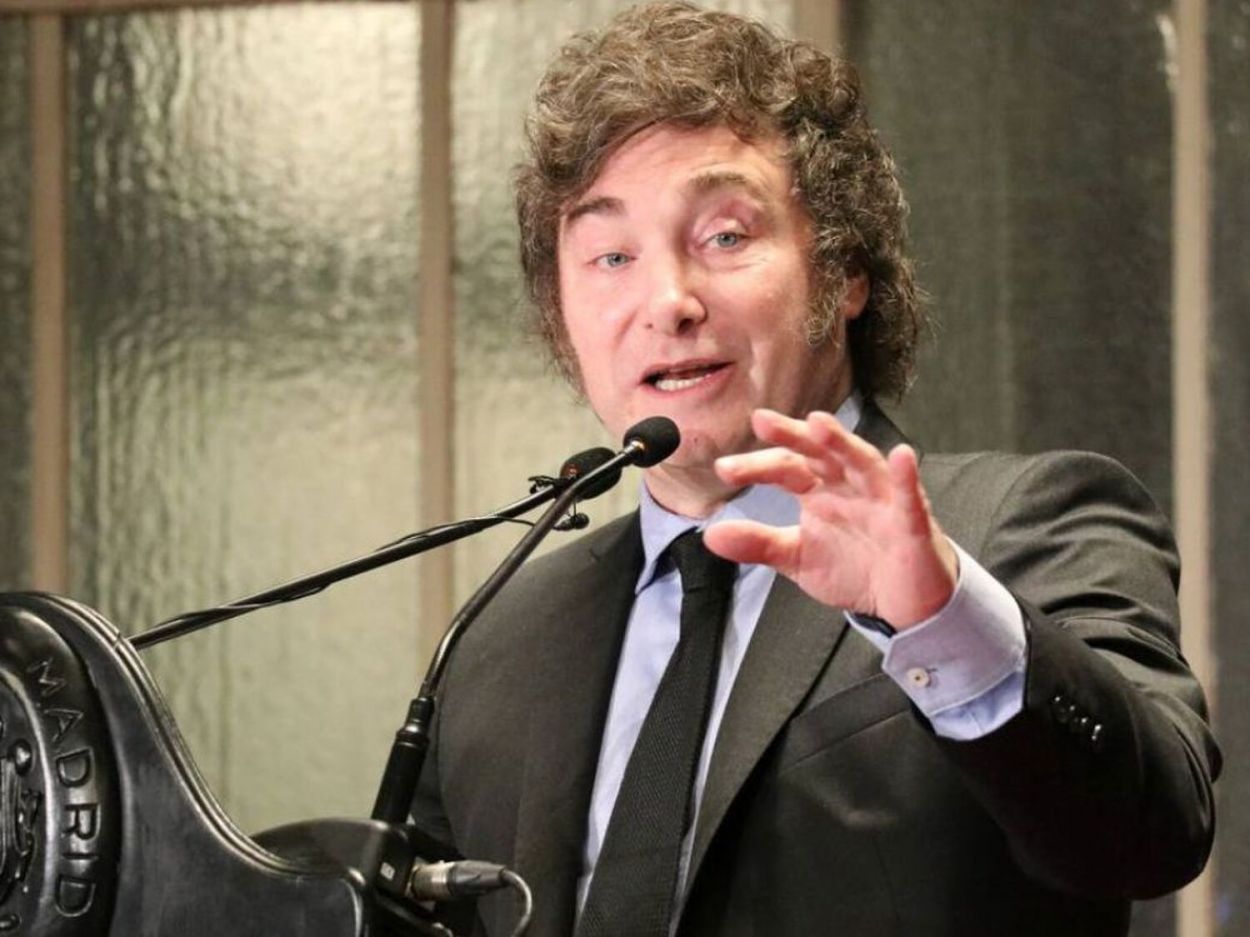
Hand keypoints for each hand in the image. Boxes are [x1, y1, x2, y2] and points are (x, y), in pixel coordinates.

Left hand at [703, 408, 957, 628]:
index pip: (785, 468)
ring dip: (843, 443)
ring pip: (862, 463)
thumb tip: (710, 535)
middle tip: (762, 421)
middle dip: (793, 436)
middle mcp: (849, 485)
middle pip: (820, 453)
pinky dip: (906, 477)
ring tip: (819, 425)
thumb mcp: (797, 557)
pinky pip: (909, 498)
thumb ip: (758, 544)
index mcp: (819, 490)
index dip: (756, 466)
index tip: (724, 469)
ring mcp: (882, 499)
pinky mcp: (912, 522)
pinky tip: (901, 457)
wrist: (901, 601)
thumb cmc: (854, 566)